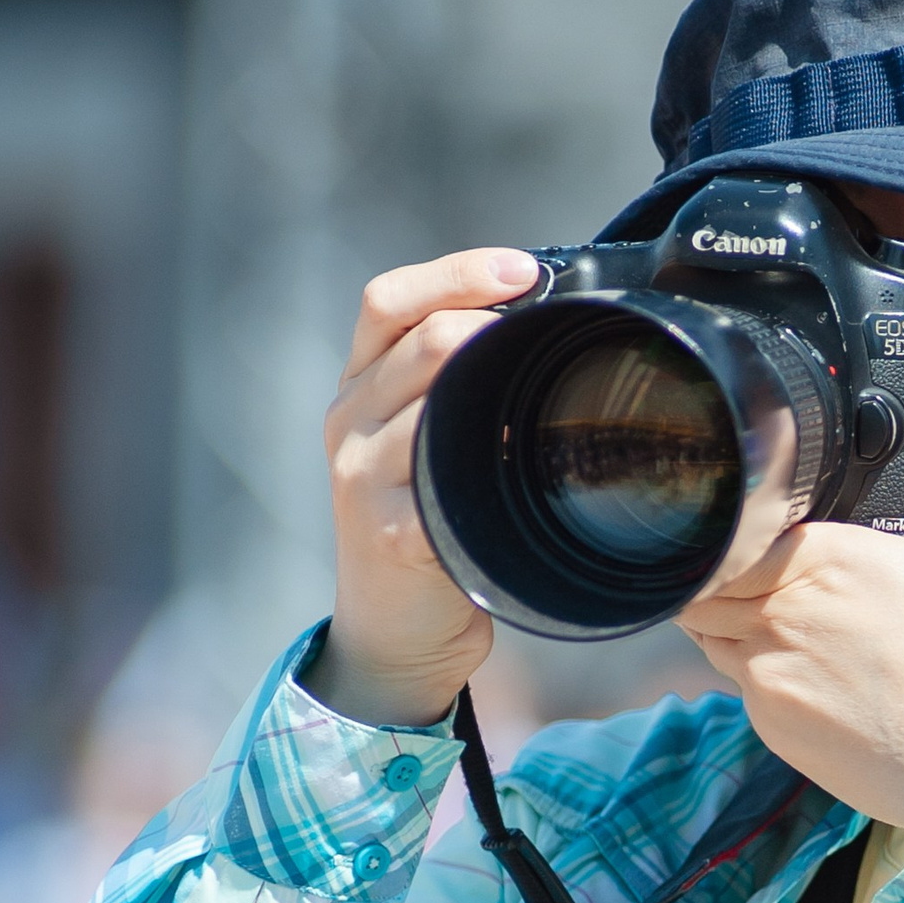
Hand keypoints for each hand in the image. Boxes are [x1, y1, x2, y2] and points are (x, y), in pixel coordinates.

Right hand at [304, 247, 539, 727]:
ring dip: (503, 390)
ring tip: (552, 403)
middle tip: (554, 340)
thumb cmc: (429, 525)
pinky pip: (443, 482)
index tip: (524, 270)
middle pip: (422, 339)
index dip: (456, 272)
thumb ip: (458, 386)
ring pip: (434, 399)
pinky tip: (529, 468)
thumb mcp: (426, 441)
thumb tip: (543, 327)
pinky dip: (492, 469)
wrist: (393, 632)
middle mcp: (348, 420)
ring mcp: (360, 476)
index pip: (388, 300)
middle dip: (496, 328)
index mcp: (359, 387)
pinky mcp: (390, 532)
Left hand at [678, 351, 903, 840]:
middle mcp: (778, 618)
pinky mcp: (776, 734)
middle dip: (725, 570)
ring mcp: (768, 682)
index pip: (729, 529)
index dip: (736, 523)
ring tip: (792, 618)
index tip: (760, 521)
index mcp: (824, 559)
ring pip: (711, 636)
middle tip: (767, 566)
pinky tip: (821, 676)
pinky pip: (743, 692)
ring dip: (734, 621)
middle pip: (704, 581)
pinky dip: (764, 678)